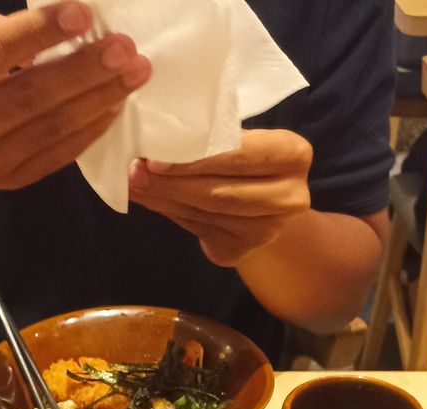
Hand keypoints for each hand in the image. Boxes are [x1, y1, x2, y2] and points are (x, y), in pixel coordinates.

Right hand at [0, 3, 150, 190]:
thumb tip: (57, 35)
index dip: (40, 33)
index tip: (84, 13)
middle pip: (30, 96)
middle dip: (84, 70)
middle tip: (125, 49)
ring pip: (51, 128)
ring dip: (99, 99)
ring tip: (135, 73)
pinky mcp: (11, 181)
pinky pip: (59, 154)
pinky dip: (91, 128)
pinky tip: (116, 104)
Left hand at [128, 130, 311, 267]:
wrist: (265, 205)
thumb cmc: (248, 161)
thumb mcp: (243, 140)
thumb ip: (211, 141)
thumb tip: (154, 139)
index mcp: (292, 155)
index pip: (241, 155)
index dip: (197, 159)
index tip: (156, 158)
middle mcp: (289, 196)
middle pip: (220, 191)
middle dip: (172, 182)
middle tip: (135, 171)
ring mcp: (267, 231)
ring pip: (205, 212)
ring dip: (164, 198)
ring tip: (134, 183)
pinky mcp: (241, 251)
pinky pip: (197, 228)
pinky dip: (169, 212)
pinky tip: (149, 199)